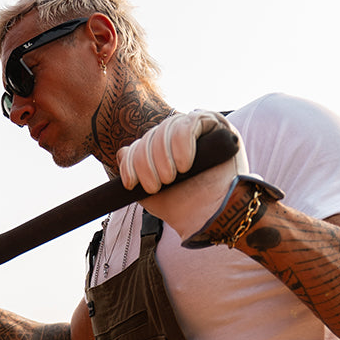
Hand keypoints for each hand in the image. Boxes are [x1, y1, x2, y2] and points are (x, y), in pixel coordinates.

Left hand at [116, 110, 248, 236]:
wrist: (212, 219)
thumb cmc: (186, 209)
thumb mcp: (152, 193)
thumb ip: (136, 172)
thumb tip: (122, 151)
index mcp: (167, 150)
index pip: (143, 143)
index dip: (132, 161)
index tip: (130, 184)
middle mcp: (183, 136)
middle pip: (153, 134)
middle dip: (146, 162)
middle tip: (155, 186)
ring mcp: (201, 129)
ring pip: (169, 126)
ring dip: (163, 155)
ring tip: (170, 178)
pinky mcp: (218, 125)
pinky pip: (191, 121)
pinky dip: (182, 142)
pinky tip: (185, 164)